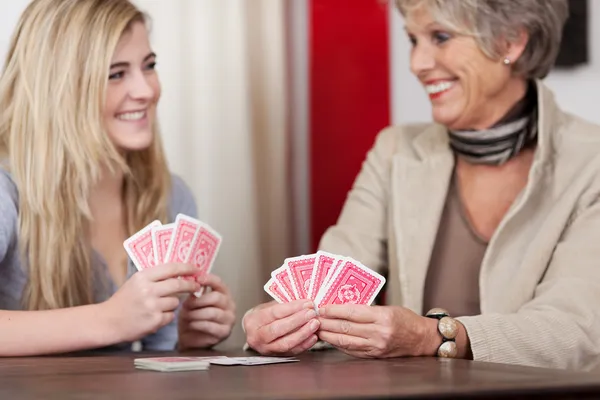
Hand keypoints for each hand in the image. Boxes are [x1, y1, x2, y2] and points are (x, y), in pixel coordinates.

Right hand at [102, 263, 200, 342]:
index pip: (171, 268)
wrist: (108, 321)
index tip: (196, 269)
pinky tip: (154, 316)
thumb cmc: (124, 301)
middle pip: (178, 284)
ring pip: (175, 302)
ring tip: (158, 306)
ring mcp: (152, 306)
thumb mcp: (136, 282)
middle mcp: (148, 290)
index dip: (187, 267)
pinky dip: (166, 316)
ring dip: (172, 304)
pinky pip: (170, 316)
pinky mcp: (155, 321)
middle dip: (190, 285)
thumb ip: (155, 277)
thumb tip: (179, 272)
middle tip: (196, 286)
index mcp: (143, 277)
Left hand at [177, 274, 235, 348]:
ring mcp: (229, 319)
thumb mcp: (192, 301)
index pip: (219, 283)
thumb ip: (195, 292)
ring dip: (196, 314)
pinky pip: (210, 326)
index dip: (209, 279)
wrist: (190, 336)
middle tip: (186, 305)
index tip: (197, 279)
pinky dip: (198, 324)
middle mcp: (230, 305)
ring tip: (186, 316)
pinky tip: (191, 324)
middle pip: (217, 297)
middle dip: (198, 301)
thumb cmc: (193, 315)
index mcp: (223, 294)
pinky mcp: (225, 332)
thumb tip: (192, 282)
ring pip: (212, 312)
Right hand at [244, 300, 319, 354]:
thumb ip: (284, 305)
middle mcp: (257, 336)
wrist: (252, 332)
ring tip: (315, 324)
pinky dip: (304, 344)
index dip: (293, 308)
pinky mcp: (275, 356)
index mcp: (254, 320)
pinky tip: (313, 336)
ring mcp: (266, 349)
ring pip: (285, 343)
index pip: (275, 313)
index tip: (307, 303)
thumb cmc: (262, 317)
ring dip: (303, 333)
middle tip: (312, 313)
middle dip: (298, 320)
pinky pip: (291, 352)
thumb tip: (305, 303)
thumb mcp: (267, 307)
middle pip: (279, 329)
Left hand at [317, 304, 438, 357]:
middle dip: (326, 322)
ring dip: (328, 335)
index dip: (333, 309)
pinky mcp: (374, 355)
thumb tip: (340, 307)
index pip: (352, 312)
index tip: (321, 306)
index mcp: (382, 317)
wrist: (422, 339)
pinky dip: (338, 344)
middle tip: (313, 317)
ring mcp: (376, 346)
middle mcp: (379, 333)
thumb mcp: (388, 308)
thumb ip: (366, 309)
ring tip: (317, 329)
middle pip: (346, 327)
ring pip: (346, 340)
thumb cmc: (405, 319)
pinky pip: (352, 350)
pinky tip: (330, 339)